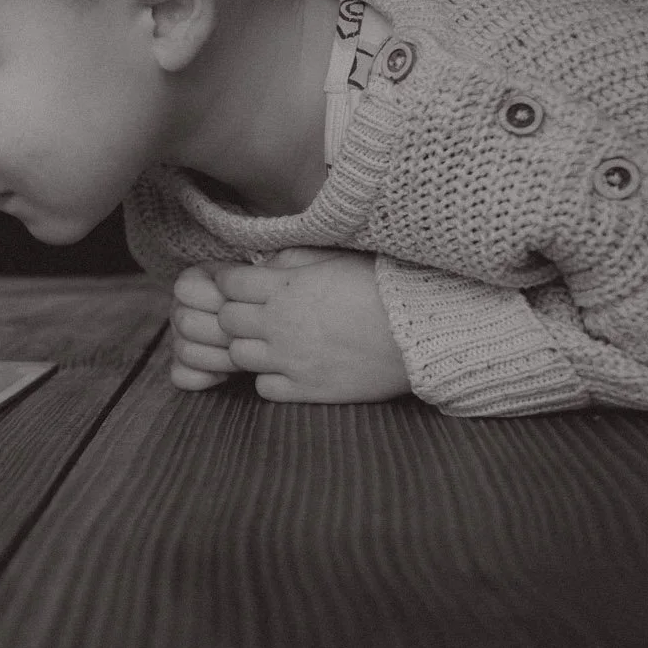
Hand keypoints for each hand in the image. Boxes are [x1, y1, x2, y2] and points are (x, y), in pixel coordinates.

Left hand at [169, 248, 408, 402]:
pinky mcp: (308, 389)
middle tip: (254, 313)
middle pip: (226, 320)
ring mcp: (291, 359)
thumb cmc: (382, 286)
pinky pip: (264, 388)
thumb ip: (294, 259)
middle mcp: (279, 323)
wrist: (421, 331)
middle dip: (234, 314)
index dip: (231, 282)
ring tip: (271, 342)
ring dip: (248, 347)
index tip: (242, 284)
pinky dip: (269, 379)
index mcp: (285, 286)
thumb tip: (265, 263)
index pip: (228, 283)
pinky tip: (288, 368)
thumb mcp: (336, 258)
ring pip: (238, 355)